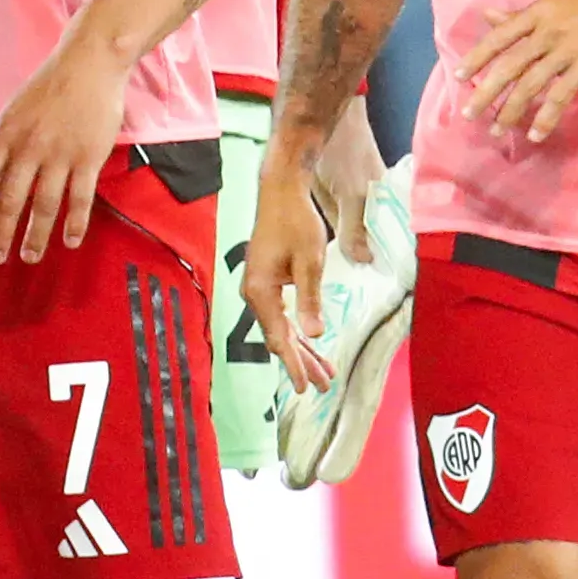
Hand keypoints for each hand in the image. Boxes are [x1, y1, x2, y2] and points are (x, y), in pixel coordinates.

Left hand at [0, 37, 128, 265]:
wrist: (89, 63)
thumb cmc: (48, 88)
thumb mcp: (12, 113)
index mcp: (5, 135)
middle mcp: (29, 148)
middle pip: (10, 200)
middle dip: (0, 234)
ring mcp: (59, 154)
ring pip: (44, 205)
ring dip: (35, 236)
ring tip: (30, 257)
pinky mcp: (88, 158)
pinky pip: (80, 198)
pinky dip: (75, 223)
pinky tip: (70, 240)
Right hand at [241, 147, 335, 390]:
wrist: (280, 192)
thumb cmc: (295, 222)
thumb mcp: (310, 262)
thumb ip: (310, 299)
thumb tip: (314, 334)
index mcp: (260, 292)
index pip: (279, 338)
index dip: (294, 364)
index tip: (305, 386)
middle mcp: (254, 294)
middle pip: (278, 338)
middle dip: (301, 362)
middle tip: (322, 385)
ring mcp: (259, 288)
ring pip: (282, 328)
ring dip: (302, 349)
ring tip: (323, 372)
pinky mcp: (267, 281)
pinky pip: (282, 314)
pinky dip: (297, 330)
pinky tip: (311, 343)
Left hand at [455, 0, 577, 142]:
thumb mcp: (558, 4)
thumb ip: (522, 16)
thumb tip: (487, 16)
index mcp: (538, 13)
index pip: (499, 36)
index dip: (478, 57)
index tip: (459, 77)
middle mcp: (548, 31)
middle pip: (509, 65)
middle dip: (486, 92)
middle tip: (469, 113)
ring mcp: (567, 50)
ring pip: (530, 84)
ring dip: (510, 110)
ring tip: (497, 130)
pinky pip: (560, 96)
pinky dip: (545, 117)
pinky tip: (535, 133)